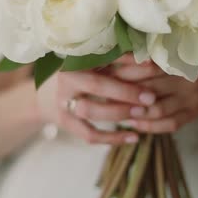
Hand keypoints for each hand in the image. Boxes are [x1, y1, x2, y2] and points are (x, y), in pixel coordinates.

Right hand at [36, 60, 160, 144]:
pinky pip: (89, 134)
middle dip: (126, 91)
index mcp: (75, 59)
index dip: (128, 62)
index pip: (103, 59)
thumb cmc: (79, 76)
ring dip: (119, 113)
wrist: (44, 97)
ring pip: (91, 110)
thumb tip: (148, 59)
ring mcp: (63, 103)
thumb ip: (114, 60)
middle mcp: (67, 80)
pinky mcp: (66, 123)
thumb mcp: (91, 63)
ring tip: (142, 113)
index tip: (153, 67)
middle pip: (96, 85)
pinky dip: (112, 138)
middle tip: (150, 97)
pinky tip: (134, 137)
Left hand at [110, 61, 197, 133]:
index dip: (124, 69)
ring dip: (135, 112)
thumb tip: (111, 59)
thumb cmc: (185, 63)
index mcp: (178, 59)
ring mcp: (191, 98)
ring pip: (158, 109)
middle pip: (150, 87)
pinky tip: (133, 124)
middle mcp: (186, 78)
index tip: (104, 71)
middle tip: (103, 94)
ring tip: (116, 111)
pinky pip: (169, 124)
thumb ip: (147, 57)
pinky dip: (149, 126)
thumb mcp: (171, 55)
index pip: (147, 65)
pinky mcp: (193, 113)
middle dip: (124, 92)